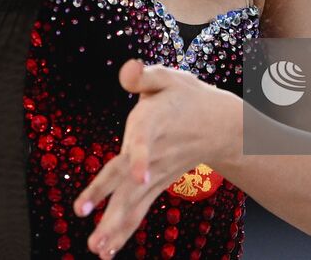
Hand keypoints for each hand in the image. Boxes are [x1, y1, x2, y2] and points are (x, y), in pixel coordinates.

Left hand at [72, 58, 238, 258]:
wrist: (221, 127)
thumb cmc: (187, 97)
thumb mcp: (170, 78)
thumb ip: (144, 75)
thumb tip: (128, 69)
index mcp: (153, 122)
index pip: (143, 141)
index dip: (139, 158)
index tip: (139, 179)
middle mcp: (154, 153)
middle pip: (130, 180)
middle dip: (111, 202)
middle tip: (89, 221)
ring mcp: (156, 173)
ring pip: (134, 202)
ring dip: (115, 225)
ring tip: (96, 247)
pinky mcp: (156, 185)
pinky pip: (139, 210)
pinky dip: (124, 230)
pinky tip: (106, 249)